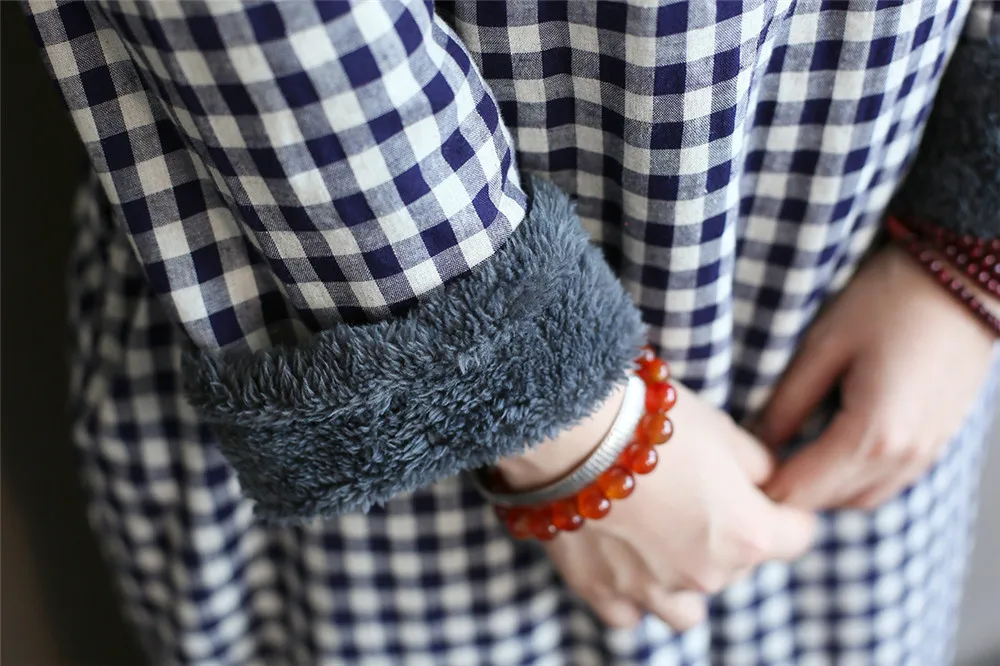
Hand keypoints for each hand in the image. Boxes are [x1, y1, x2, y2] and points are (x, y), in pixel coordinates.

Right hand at [499, 382, 816, 630]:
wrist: (569, 430)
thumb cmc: (649, 421)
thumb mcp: (723, 429)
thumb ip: (755, 465)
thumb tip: (762, 480)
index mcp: (747, 534)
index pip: (797, 536)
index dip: (784, 509)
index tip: (763, 493)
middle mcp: (705, 575)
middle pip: (737, 568)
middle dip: (724, 536)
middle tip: (690, 494)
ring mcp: (651, 591)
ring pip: (686, 608)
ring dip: (682, 579)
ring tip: (659, 538)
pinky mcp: (600, 592)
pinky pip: (629, 612)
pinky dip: (630, 592)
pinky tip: (621, 556)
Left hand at [756, 245, 996, 509]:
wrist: (963, 279)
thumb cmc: (889, 302)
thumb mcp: (823, 345)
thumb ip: (787, 402)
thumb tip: (756, 441)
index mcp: (872, 435)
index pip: (801, 491)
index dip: (761, 488)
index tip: (733, 472)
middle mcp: (903, 458)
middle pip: (829, 503)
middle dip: (788, 492)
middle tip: (749, 468)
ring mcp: (926, 454)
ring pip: (860, 499)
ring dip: (821, 490)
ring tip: (785, 459)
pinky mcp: (936, 443)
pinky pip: (886, 482)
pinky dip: (853, 479)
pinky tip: (828, 451)